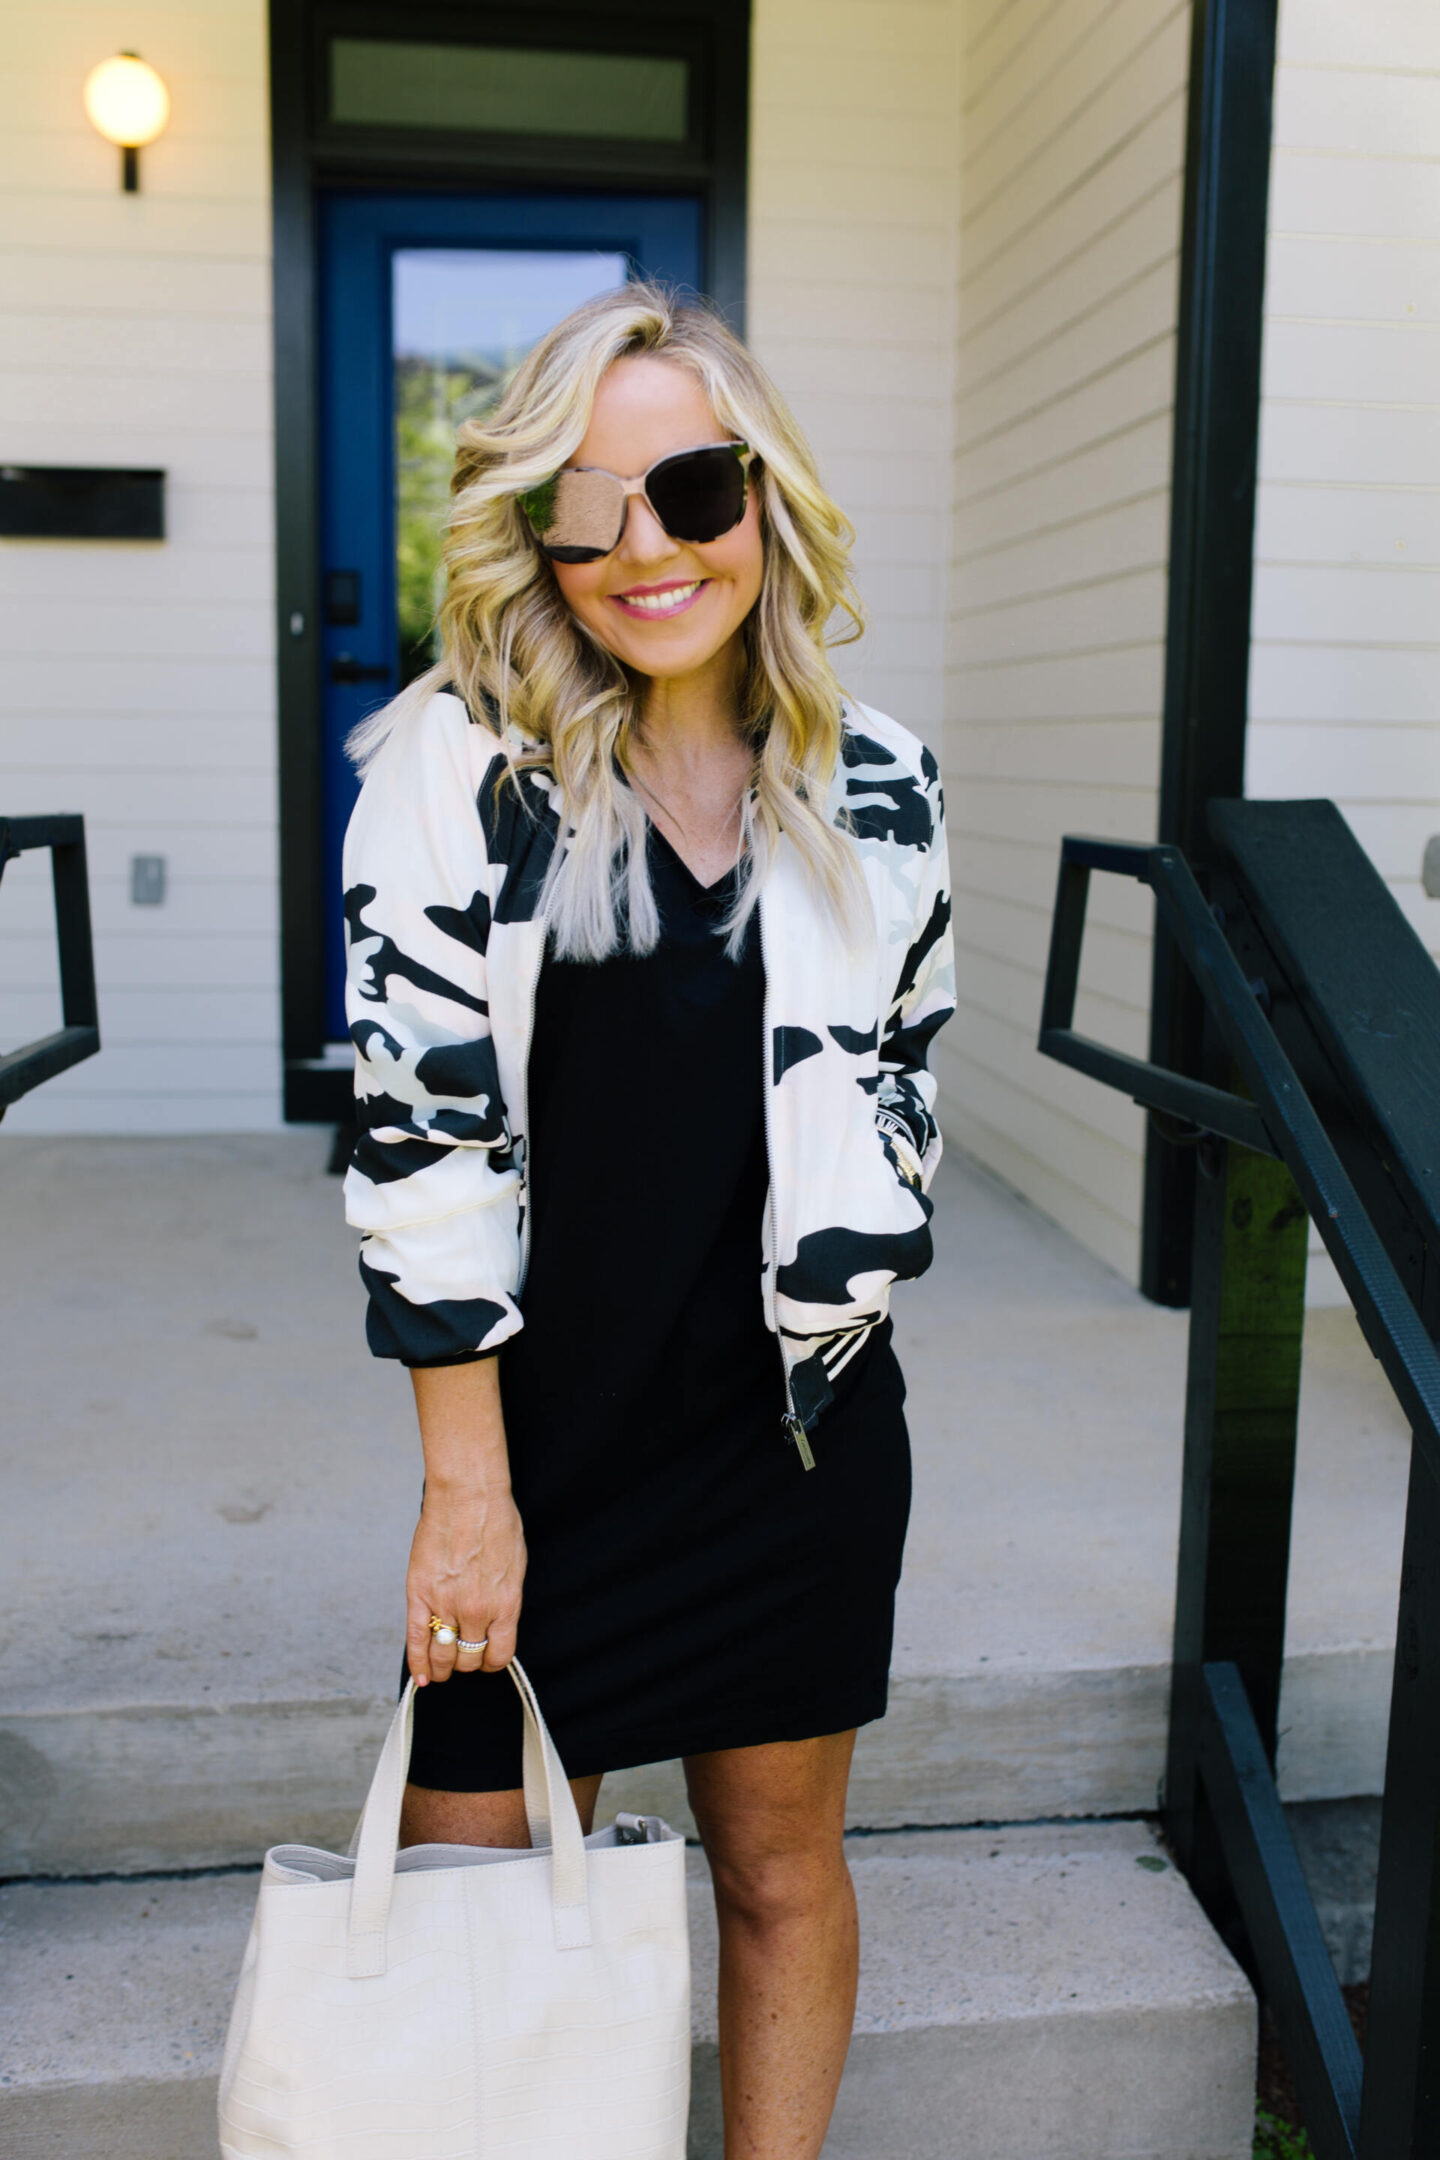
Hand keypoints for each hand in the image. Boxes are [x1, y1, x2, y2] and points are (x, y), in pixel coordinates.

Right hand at [406, 1482, 526, 1685]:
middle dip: (467, 1663)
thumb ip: (506, 1599)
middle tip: (463, 1659)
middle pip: (469, 1658)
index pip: (499, 1655)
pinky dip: (417, 1663)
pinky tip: (420, 1677)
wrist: (469, 1495)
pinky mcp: (419, 1594)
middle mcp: (476, 1611)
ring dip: (443, 1668)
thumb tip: (497, 1623)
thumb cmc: (497, 1522)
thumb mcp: (516, 1566)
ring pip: (443, 1655)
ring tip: (441, 1671)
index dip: (491, 1662)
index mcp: (505, 1605)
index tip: (486, 1659)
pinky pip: (416, 1639)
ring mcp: (446, 1604)